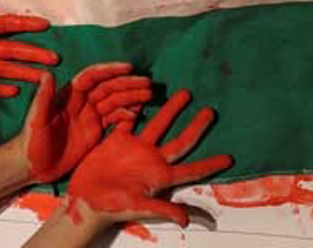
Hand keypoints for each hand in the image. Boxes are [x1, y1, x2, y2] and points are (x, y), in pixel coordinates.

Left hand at [0, 0, 54, 96]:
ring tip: (43, 78)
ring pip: (5, 69)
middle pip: (11, 50)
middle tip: (55, 58)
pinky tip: (16, 92)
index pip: (4, 25)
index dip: (24, 24)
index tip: (45, 25)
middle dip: (33, 53)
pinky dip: (1, 89)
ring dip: (24, 73)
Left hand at [22, 64, 151, 182]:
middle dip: (128, 84)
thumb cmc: (31, 142)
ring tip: (150, 96)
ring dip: (131, 97)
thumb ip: (43, 98)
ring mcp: (89, 117)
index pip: (92, 77)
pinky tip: (138, 113)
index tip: (129, 68)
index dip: (110, 70)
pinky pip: (114, 119)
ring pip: (114, 101)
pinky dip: (127, 115)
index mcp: (69, 96)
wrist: (32, 167)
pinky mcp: (94, 131)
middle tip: (148, 84)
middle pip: (108, 88)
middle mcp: (82, 103)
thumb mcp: (36, 121)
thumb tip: (47, 74)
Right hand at [66, 90, 232, 226]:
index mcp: (160, 176)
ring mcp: (136, 148)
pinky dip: (138, 106)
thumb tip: (185, 220)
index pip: (191, 169)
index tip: (229, 159)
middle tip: (210, 111)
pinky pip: (131, 119)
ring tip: (184, 93)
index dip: (210, 164)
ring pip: (159, 124)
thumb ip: (161, 209)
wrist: (83, 200)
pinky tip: (147, 92)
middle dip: (196, 126)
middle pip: (180, 140)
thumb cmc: (110, 207)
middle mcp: (152, 160)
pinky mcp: (118, 140)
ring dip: (171, 109)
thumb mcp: (137, 207)